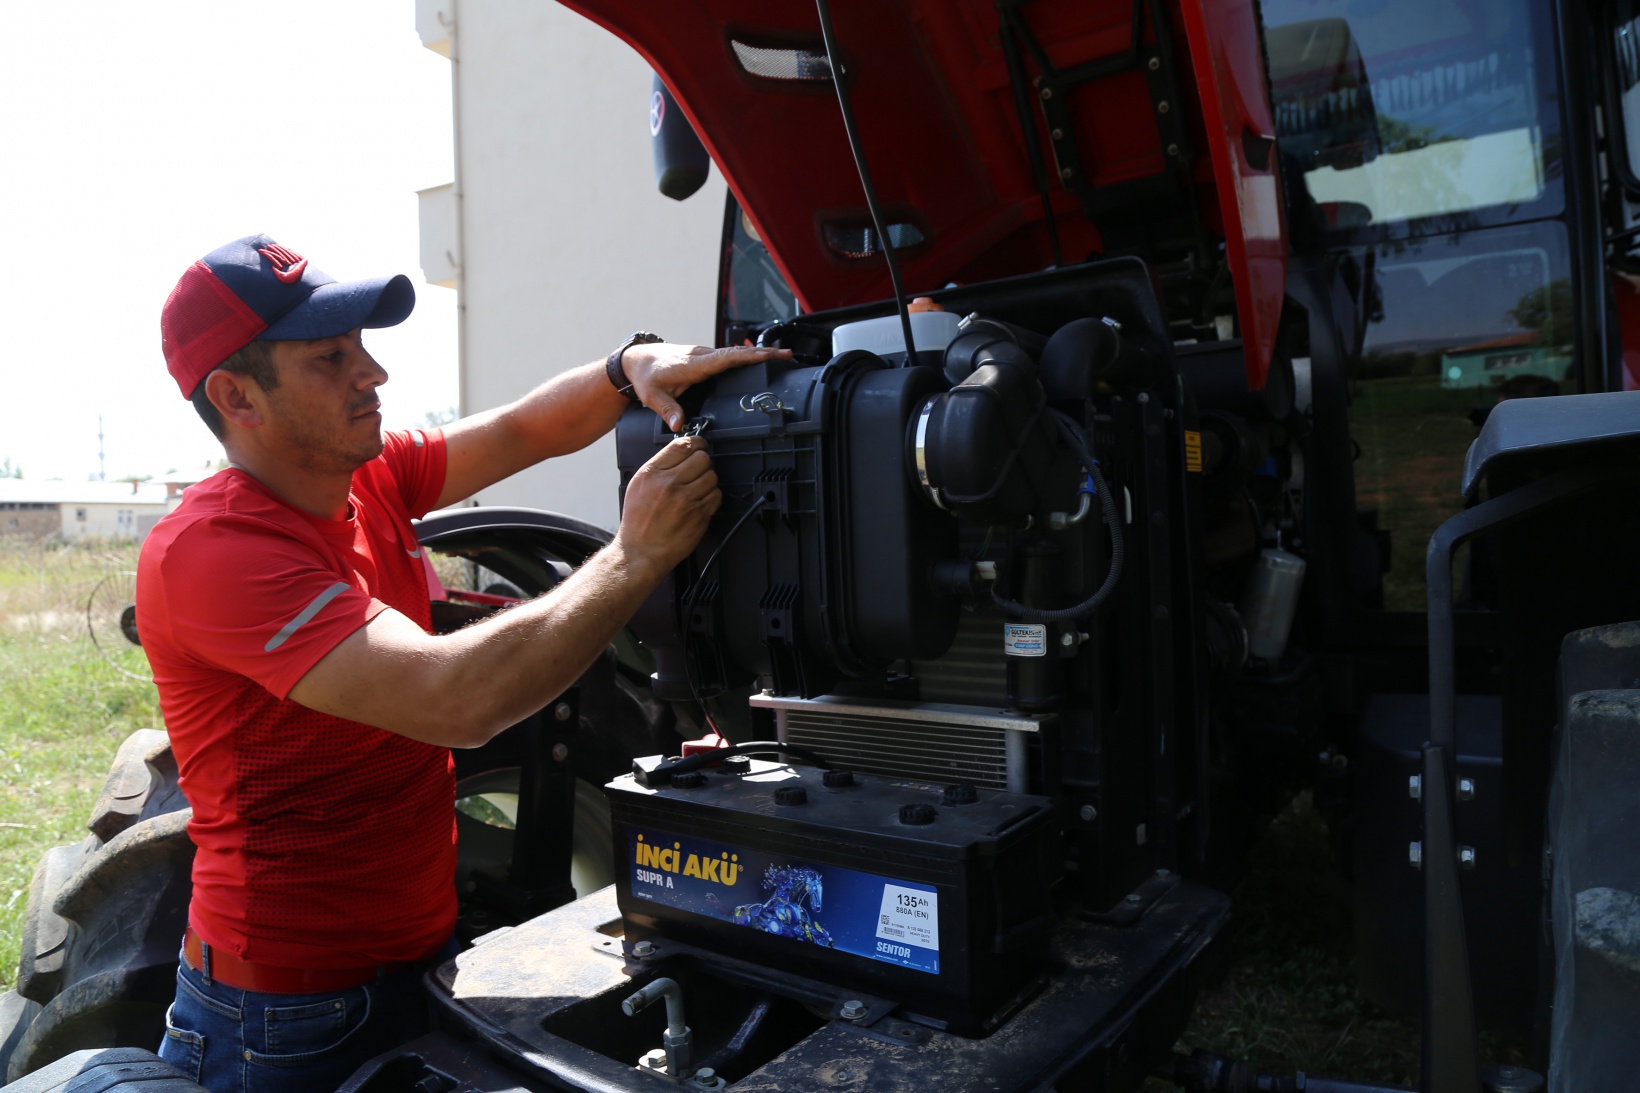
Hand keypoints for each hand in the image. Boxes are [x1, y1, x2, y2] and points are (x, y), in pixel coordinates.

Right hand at [615, 435, 721, 575]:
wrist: (641, 551)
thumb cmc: (639, 521)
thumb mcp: (639, 485)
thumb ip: (660, 466)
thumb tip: (682, 450)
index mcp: (652, 473)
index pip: (682, 445)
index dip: (696, 442)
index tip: (699, 445)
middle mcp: (669, 484)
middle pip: (702, 458)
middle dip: (702, 463)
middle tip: (697, 471)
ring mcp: (686, 500)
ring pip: (712, 476)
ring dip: (708, 481)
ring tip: (696, 490)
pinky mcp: (699, 515)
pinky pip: (717, 496)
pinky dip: (712, 497)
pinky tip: (699, 502)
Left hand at [622, 343, 791, 431]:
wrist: (635, 360)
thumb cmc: (645, 376)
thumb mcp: (652, 396)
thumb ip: (668, 410)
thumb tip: (680, 426)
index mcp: (694, 364)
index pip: (727, 359)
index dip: (749, 357)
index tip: (769, 356)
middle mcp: (702, 356)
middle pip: (738, 353)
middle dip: (764, 353)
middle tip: (788, 355)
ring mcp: (704, 355)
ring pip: (735, 353)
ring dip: (757, 354)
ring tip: (781, 357)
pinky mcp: (704, 358)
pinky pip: (728, 356)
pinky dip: (745, 357)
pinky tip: (757, 361)